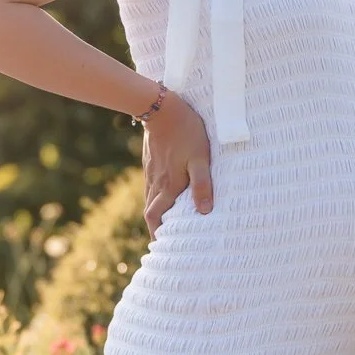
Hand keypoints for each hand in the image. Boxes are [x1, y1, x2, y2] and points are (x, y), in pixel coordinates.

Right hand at [140, 88, 212, 236]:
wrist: (161, 107)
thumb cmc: (186, 133)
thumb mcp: (200, 158)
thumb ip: (202, 184)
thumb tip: (204, 212)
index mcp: (168, 186)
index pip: (156, 219)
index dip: (158, 234)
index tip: (163, 247)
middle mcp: (156, 183)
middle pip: (151, 213)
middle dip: (157, 228)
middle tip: (166, 240)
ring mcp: (151, 172)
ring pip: (150, 199)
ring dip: (157, 213)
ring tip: (168, 223)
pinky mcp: (151, 162)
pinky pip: (151, 186)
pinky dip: (157, 198)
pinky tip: (166, 195)